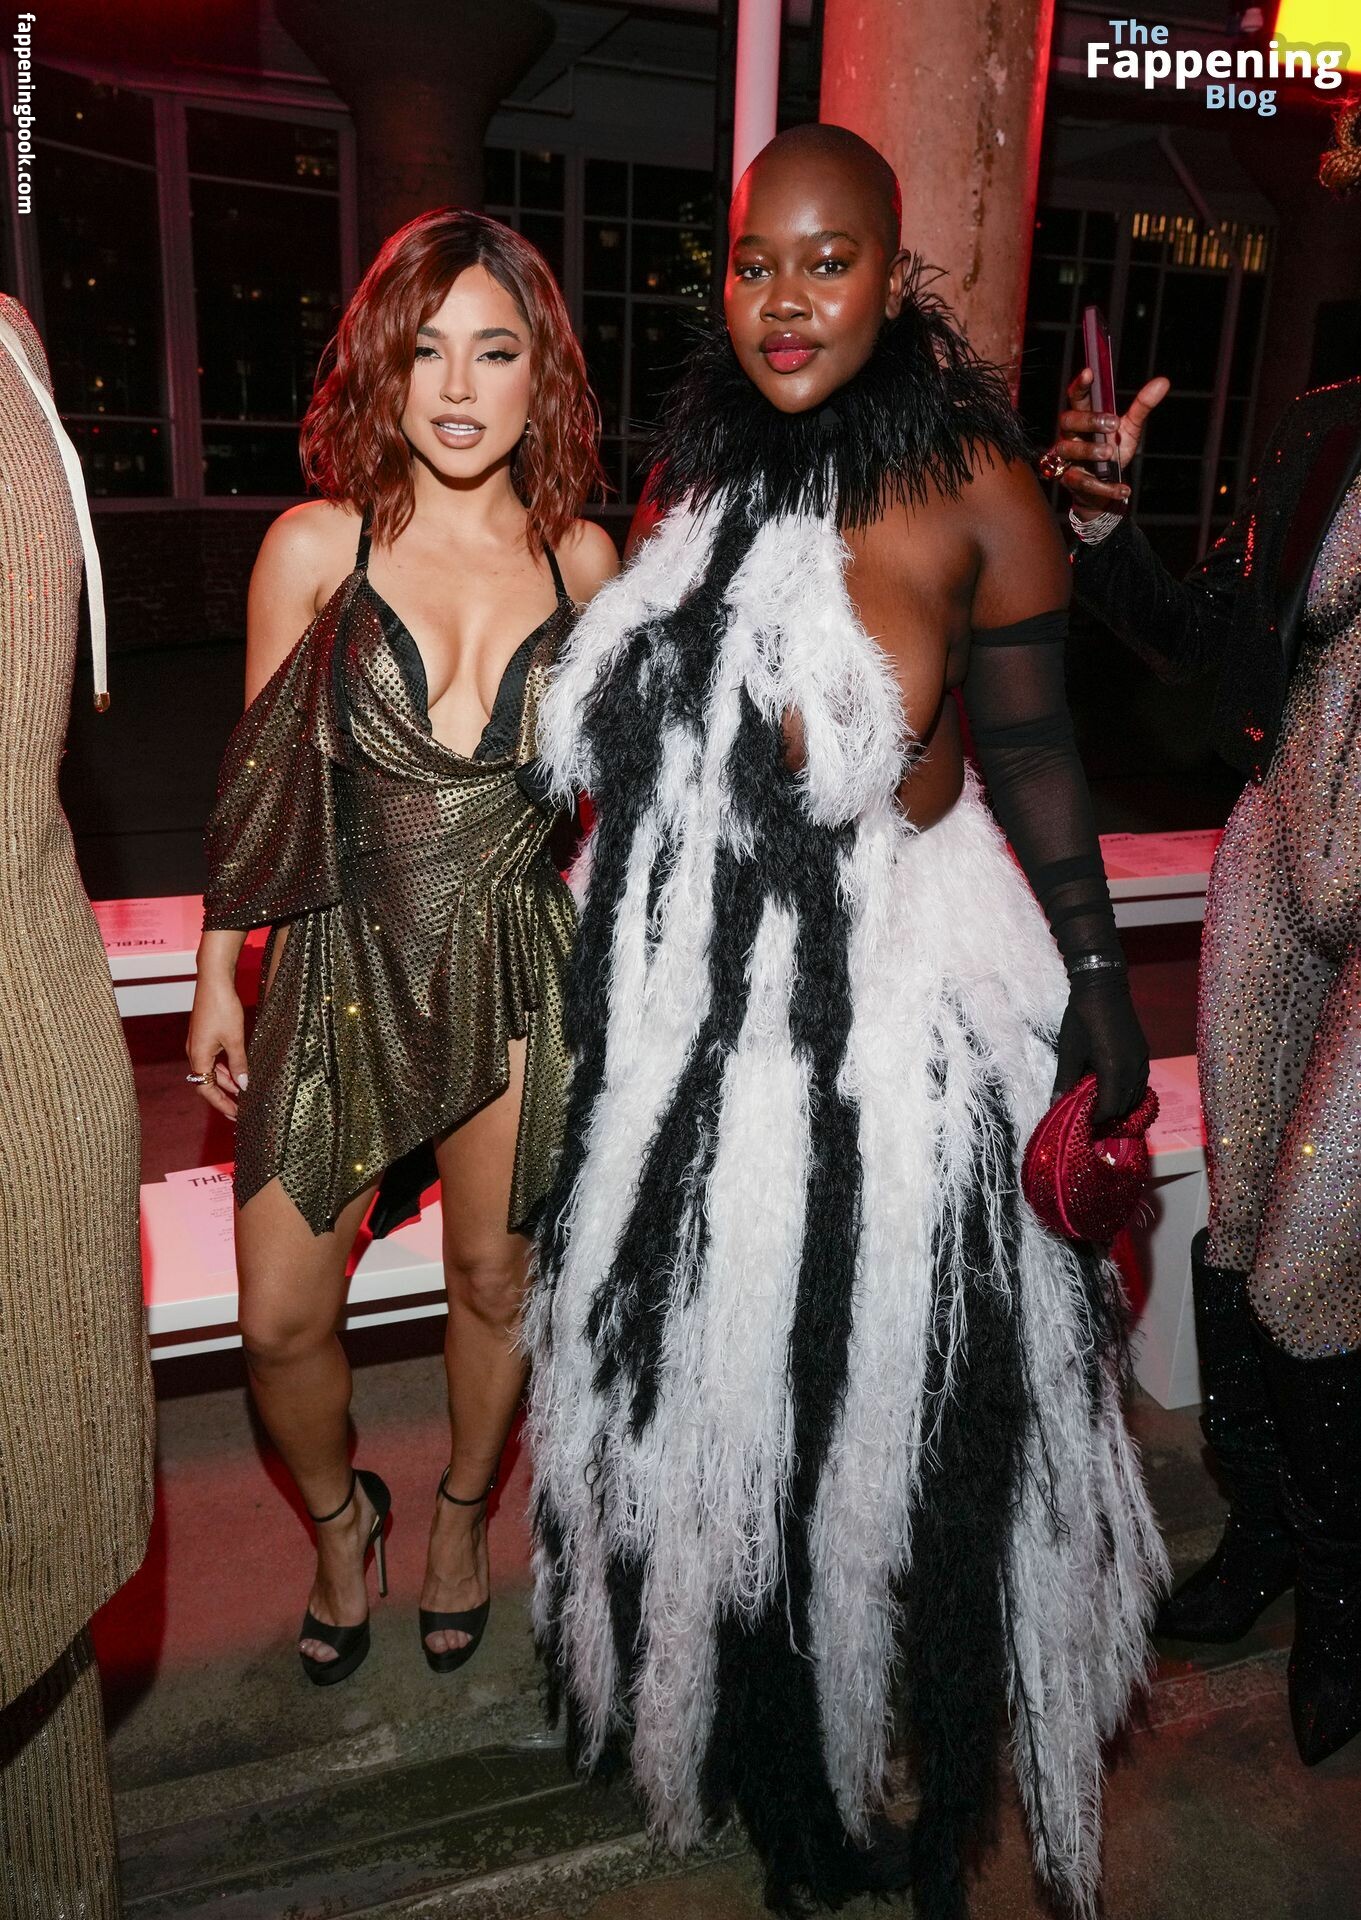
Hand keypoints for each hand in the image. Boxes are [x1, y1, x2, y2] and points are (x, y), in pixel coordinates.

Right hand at [186, 976, 247, 1121]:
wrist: (214, 980)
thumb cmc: (222, 1008)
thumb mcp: (235, 1039)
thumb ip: (239, 1064)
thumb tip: (243, 1086)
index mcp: (198, 1056)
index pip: (206, 1089)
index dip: (221, 1104)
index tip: (235, 1115)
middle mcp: (194, 1052)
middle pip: (207, 1081)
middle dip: (224, 1095)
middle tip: (241, 1108)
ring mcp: (198, 1043)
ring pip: (212, 1069)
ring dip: (226, 1080)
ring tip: (244, 1090)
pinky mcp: (204, 1034)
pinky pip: (213, 1057)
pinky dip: (225, 1066)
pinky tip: (238, 1068)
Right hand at [1053, 368, 1169, 521]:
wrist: (1103, 491)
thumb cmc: (1112, 453)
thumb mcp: (1129, 429)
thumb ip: (1142, 406)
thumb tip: (1163, 382)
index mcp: (1083, 418)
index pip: (1077, 397)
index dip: (1081, 385)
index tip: (1089, 373)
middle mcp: (1070, 436)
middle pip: (1068, 421)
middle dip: (1089, 420)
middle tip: (1112, 424)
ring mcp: (1067, 459)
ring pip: (1069, 450)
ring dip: (1090, 451)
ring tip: (1110, 454)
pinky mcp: (1072, 482)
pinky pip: (1084, 483)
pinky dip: (1106, 487)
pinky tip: (1124, 489)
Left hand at [1054, 973, 1149, 1129]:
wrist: (1103, 988)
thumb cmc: (1081, 1019)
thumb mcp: (1069, 1052)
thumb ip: (1064, 1081)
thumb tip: (1056, 1104)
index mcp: (1114, 1070)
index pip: (1109, 1108)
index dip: (1096, 1119)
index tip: (1083, 1120)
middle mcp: (1134, 1069)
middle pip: (1124, 1106)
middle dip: (1108, 1114)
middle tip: (1089, 1114)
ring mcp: (1142, 1061)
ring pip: (1136, 1095)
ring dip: (1119, 1102)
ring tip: (1099, 1101)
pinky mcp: (1144, 1053)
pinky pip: (1140, 1081)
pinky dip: (1128, 1090)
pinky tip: (1111, 1085)